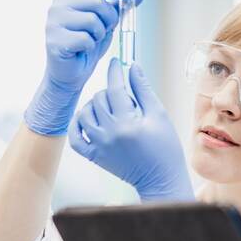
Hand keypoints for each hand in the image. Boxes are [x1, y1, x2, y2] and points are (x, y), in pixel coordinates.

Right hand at [25, 0, 144, 134]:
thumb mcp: (104, 24)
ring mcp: (53, 22)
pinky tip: (81, 51)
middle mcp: (58, 5)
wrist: (69, 75)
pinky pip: (85, 39)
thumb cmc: (86, 48)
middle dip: (109, 19)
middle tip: (105, 32)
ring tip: (90, 42)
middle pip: (97, 2)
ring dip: (99, 35)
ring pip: (92, 21)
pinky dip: (90, 47)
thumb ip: (115, 8)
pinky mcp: (54, 40)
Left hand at [69, 58, 193, 201]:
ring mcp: (98, 146)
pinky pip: (75, 137)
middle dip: (110, 91)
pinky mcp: (94, 156)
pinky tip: (88, 119)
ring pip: (84, 113)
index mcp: (127, 123)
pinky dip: (77, 124)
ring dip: (94, 105)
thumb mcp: (158, 115)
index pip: (115, 89)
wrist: (160, 178)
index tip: (115, 62)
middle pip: (99, 99)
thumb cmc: (165, 147)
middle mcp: (109, 134)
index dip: (115, 72)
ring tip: (110, 108)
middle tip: (126, 99)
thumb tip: (133, 66)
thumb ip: (143, 90)